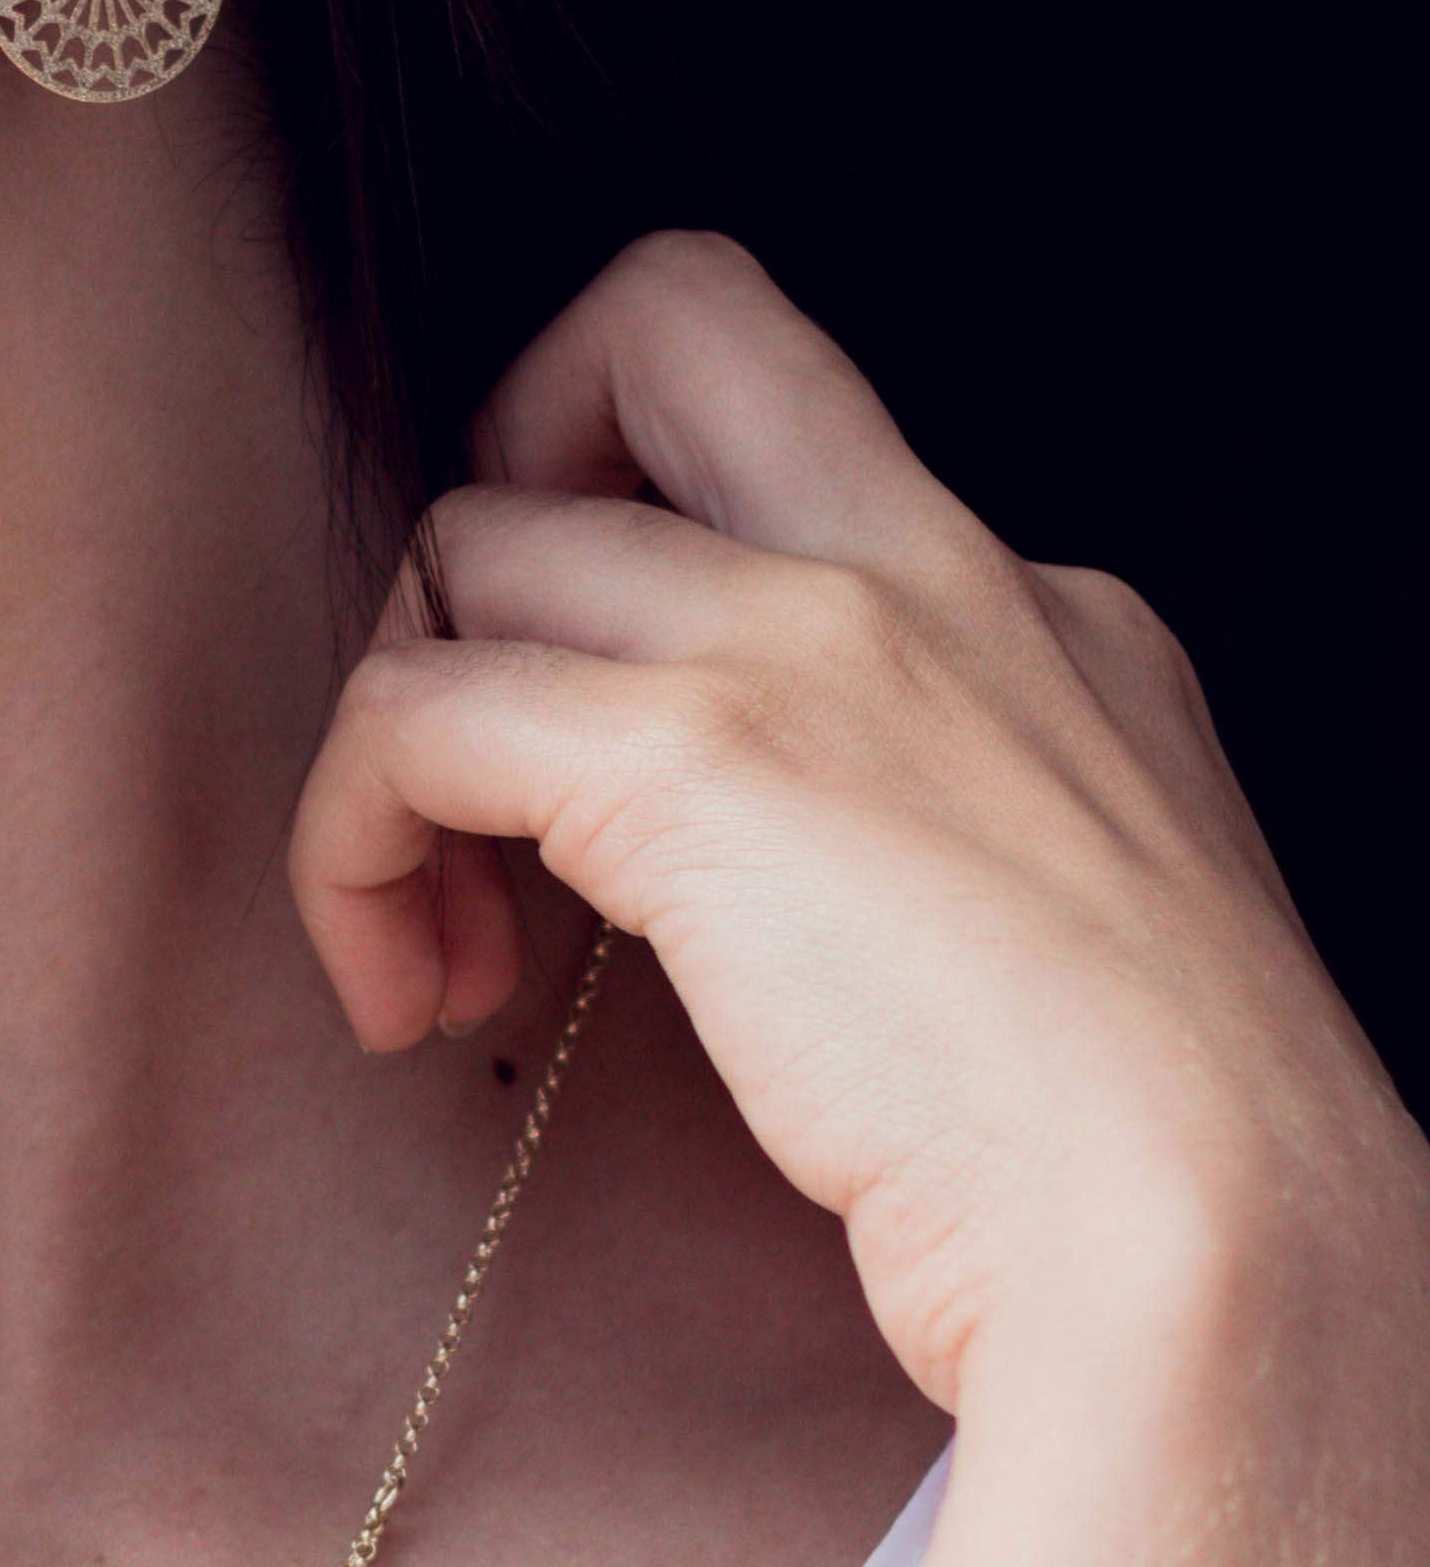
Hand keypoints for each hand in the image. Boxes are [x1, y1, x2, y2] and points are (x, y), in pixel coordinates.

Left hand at [288, 233, 1417, 1413]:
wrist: (1214, 1245)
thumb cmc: (1145, 1168)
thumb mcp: (1070, 929)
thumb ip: (931, 849)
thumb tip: (778, 907)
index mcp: (1041, 613)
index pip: (794, 457)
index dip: (650, 559)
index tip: (615, 747)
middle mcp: (933, 573)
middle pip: (656, 321)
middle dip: (509, 472)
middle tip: (478, 717)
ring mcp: (816, 643)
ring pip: (475, 539)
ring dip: (394, 739)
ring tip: (438, 945)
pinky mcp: (692, 758)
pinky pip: (407, 717)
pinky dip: (351, 848)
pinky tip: (412, 1001)